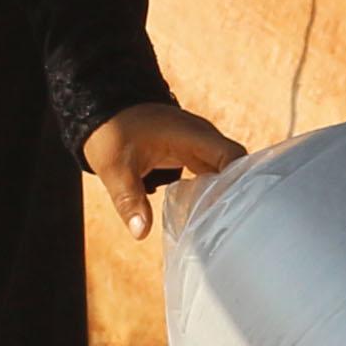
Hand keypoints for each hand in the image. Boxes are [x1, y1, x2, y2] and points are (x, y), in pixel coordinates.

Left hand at [82, 102, 244, 238]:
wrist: (105, 112)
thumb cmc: (112, 135)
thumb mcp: (116, 170)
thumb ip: (130, 201)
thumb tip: (141, 233)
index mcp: (191, 134)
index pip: (232, 155)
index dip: (239, 182)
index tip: (234, 210)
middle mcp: (203, 137)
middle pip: (236, 164)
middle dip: (239, 191)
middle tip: (235, 224)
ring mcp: (200, 144)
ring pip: (227, 168)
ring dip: (228, 192)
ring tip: (227, 223)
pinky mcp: (193, 152)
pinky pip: (215, 170)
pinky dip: (216, 190)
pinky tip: (211, 213)